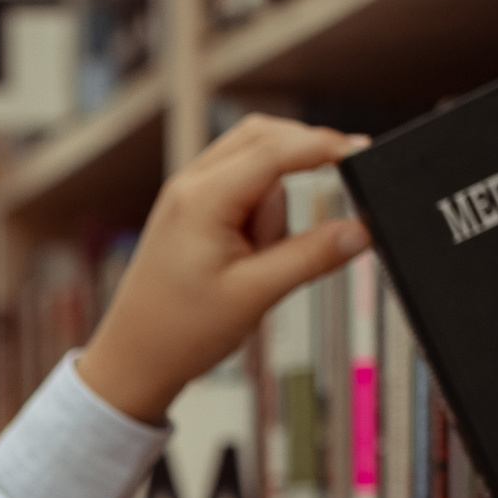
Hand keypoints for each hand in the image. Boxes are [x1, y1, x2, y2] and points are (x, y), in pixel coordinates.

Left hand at [77, 115, 371, 428]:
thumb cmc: (181, 332)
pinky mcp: (192, 211)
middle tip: (321, 210)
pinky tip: (249, 258)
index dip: (324, 146)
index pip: (275, 149)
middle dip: (300, 166)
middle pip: (263, 138)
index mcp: (202, 198)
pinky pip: (240, 190)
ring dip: (274, 206)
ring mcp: (188, 195)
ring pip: (255, 166)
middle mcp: (190, 185)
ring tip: (256, 264)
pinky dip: (259, 214)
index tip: (363, 154)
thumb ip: (312, 257)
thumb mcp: (256, 296)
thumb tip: (362, 230)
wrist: (134, 360)